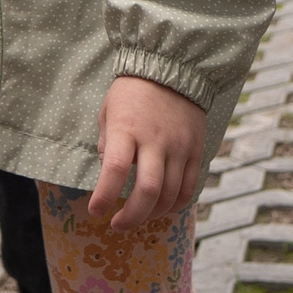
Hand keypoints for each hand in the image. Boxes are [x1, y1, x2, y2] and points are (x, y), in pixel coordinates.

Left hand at [90, 75, 205, 229]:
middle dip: (131, 216)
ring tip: (138, 216)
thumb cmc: (132, 91)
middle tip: (117, 225)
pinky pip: (190, 188)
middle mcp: (154, 140)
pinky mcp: (196, 151)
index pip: (114, 169)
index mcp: (126, 128)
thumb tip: (107, 174)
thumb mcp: (108, 111)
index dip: (104, 196)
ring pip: (170, 195)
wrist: (172, 67)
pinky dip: (176, 205)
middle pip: (148, 190)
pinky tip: (162, 208)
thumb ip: (106, 144)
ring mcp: (179, 147)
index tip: (95, 211)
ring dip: (152, 214)